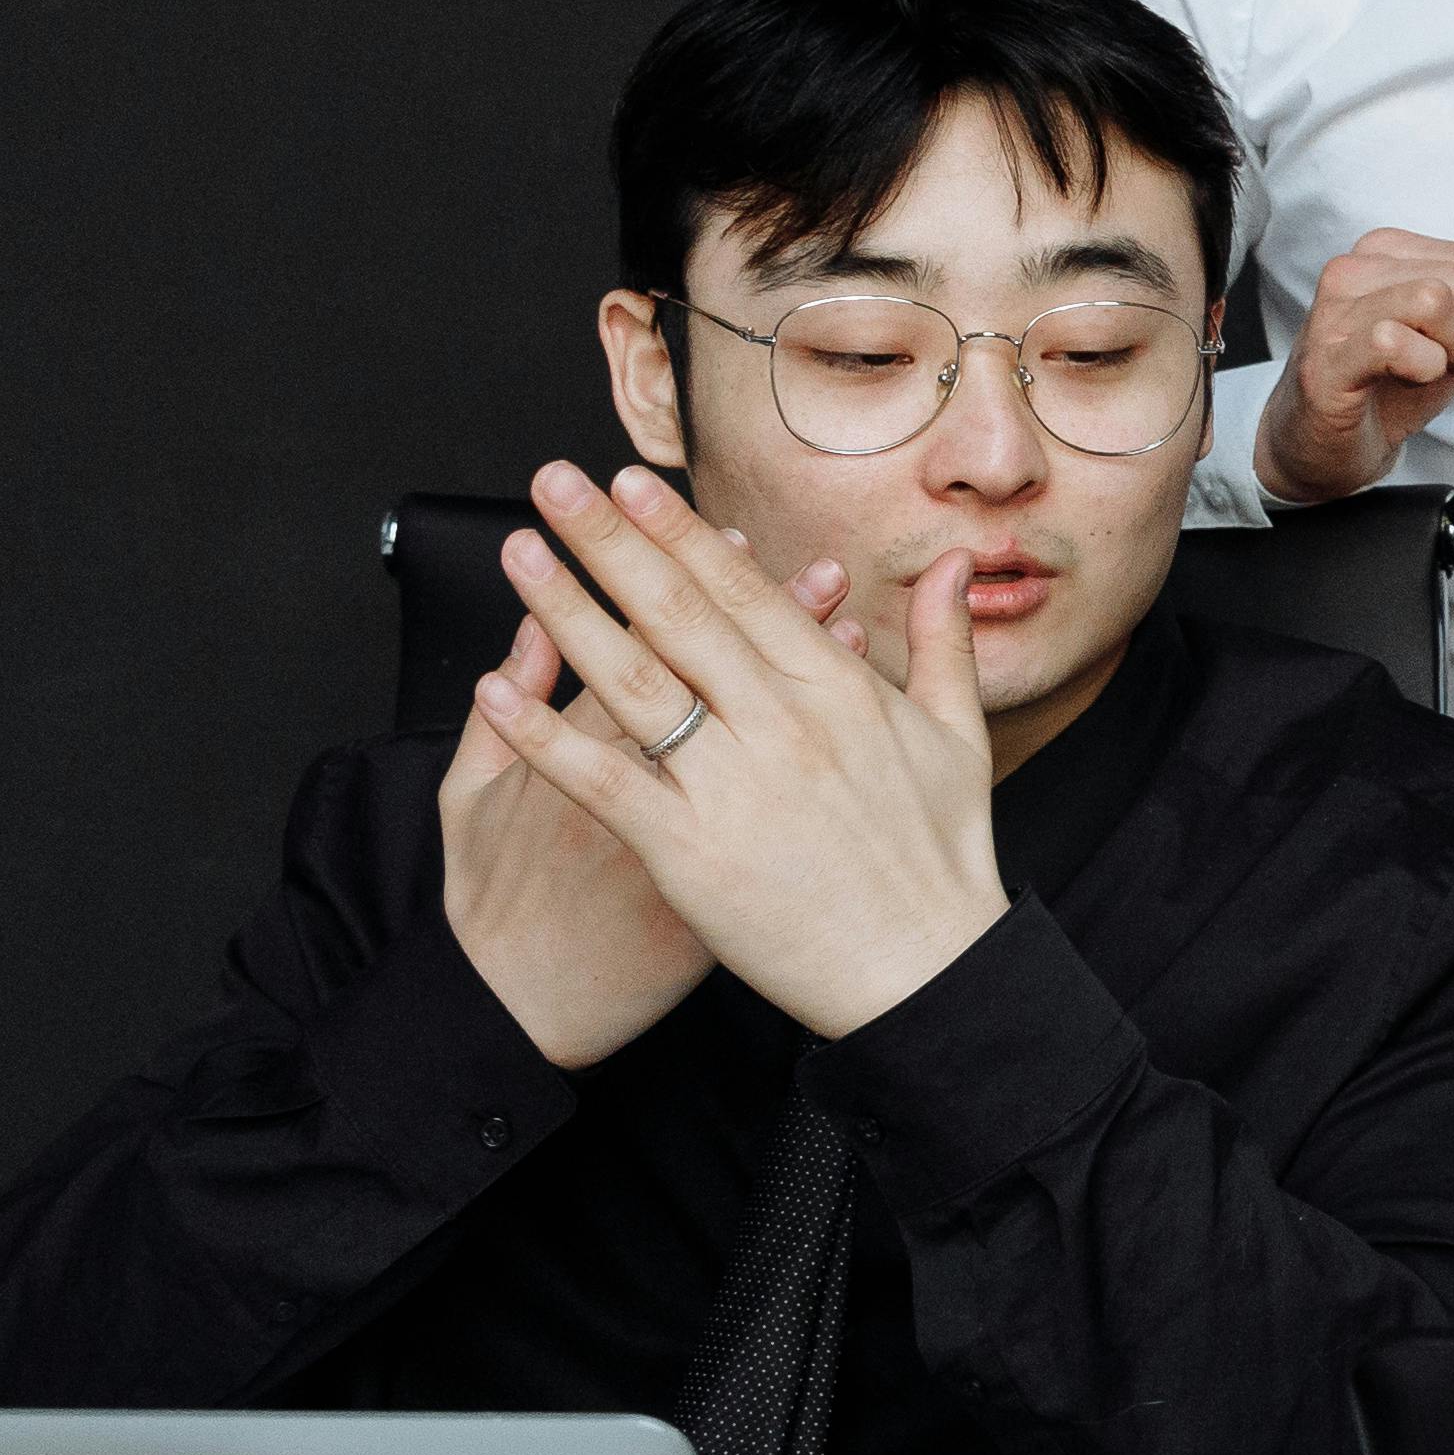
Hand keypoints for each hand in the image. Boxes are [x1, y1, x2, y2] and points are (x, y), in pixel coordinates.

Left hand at [469, 462, 1014, 1036]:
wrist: (925, 972)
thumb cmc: (942, 861)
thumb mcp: (959, 736)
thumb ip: (943, 641)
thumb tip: (951, 563)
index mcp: (838, 692)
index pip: (742, 591)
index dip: (679, 532)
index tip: (630, 482)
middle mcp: (781, 725)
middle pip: (677, 613)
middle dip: (609, 540)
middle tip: (553, 482)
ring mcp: (732, 787)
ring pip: (632, 681)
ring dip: (566, 611)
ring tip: (519, 556)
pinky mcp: (690, 853)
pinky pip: (603, 782)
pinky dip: (544, 735)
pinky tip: (495, 693)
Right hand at [1255, 228, 1453, 505]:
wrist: (1319, 445)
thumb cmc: (1383, 387)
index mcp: (1395, 251)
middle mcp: (1362, 266)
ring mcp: (1338, 308)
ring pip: (1439, 301)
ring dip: (1453, 353)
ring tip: (1426, 371)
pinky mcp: (1327, 354)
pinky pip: (1398, 342)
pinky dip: (1420, 369)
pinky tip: (1401, 380)